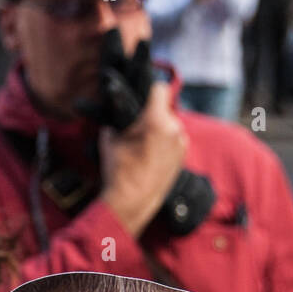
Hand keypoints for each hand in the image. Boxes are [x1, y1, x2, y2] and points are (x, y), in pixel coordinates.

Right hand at [100, 82, 188, 237]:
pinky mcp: (183, 156)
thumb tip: (117, 113)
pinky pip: (174, 139)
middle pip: (164, 108)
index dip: (150, 90)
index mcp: (156, 121)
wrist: (132, 202)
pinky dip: (165, 142)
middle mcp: (174, 129)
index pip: (160, 89)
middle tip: (137, 127)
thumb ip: (117, 120)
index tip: (142, 97)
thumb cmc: (119, 171)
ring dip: (159, 128)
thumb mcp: (109, 139)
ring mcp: (181, 144)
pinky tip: (151, 155)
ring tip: (143, 145)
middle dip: (152, 113)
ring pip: (170, 124)